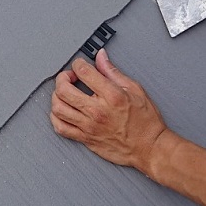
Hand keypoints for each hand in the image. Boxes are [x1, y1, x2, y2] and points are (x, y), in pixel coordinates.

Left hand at [49, 49, 174, 175]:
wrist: (149, 148)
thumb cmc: (145, 122)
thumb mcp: (135, 90)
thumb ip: (113, 72)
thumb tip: (101, 58)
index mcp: (111, 96)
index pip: (83, 72)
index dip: (78, 64)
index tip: (80, 65)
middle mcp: (97, 111)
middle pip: (64, 90)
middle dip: (63, 78)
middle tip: (69, 77)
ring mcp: (89, 126)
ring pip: (58, 108)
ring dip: (57, 96)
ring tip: (64, 93)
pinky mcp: (85, 139)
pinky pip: (61, 128)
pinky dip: (55, 117)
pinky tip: (62, 111)